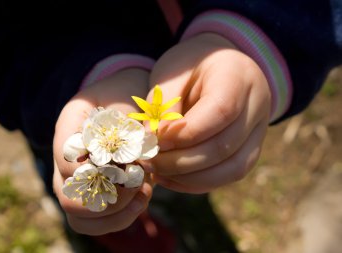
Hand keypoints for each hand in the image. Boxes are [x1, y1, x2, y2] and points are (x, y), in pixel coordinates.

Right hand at [53, 69, 152, 234]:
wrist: (124, 98)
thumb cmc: (123, 96)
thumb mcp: (121, 97)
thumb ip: (120, 124)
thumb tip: (131, 162)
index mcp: (68, 132)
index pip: (68, 162)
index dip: (101, 170)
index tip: (132, 162)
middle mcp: (64, 161)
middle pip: (69, 199)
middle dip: (110, 198)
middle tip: (138, 184)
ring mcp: (75, 181)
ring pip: (79, 218)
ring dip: (116, 214)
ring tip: (143, 194)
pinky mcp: (92, 194)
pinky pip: (95, 222)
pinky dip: (120, 217)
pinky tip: (142, 198)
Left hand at [148, 33, 270, 192]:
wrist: (219, 66)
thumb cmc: (191, 65)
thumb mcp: (172, 72)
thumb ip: (164, 105)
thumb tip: (154, 142)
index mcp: (239, 76)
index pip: (220, 112)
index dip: (185, 133)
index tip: (154, 140)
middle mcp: (257, 105)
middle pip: (225, 146)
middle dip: (181, 162)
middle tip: (149, 161)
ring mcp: (259, 130)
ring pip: (233, 168)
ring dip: (190, 178)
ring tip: (158, 172)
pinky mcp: (251, 149)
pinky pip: (230, 175)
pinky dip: (199, 182)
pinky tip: (172, 178)